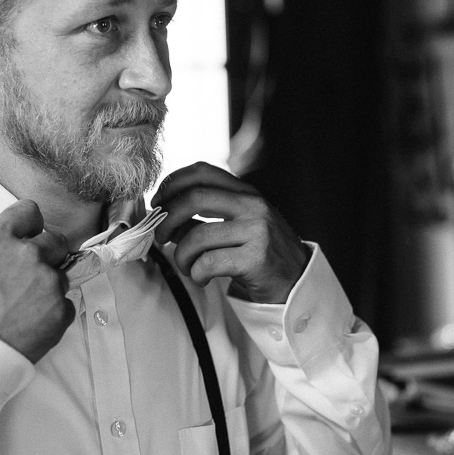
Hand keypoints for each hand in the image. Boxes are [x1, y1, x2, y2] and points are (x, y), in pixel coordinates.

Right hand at [0, 199, 74, 362]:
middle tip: (31, 275)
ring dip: (48, 288)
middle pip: (56, 241)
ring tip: (24, 308)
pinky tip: (31, 325)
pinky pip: (65, 306)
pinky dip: (53, 315)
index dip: (30, 224)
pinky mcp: (60, 311)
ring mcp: (47, 282)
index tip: (30, 234)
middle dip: (47, 255)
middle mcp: (28, 255)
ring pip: (61, 275)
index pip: (29, 211)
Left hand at [152, 162, 308, 303]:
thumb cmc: (257, 254)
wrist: (295, 283)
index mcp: (245, 192)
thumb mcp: (234, 227)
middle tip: (161, 237)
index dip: (172, 183)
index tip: (158, 203)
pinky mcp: (256, 258)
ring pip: (197, 236)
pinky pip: (209, 262)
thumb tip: (161, 216)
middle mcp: (252, 205)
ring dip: (181, 255)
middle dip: (168, 218)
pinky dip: (196, 273)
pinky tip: (202, 278)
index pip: (201, 172)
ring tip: (187, 266)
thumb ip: (200, 219)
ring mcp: (256, 230)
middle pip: (194, 198)